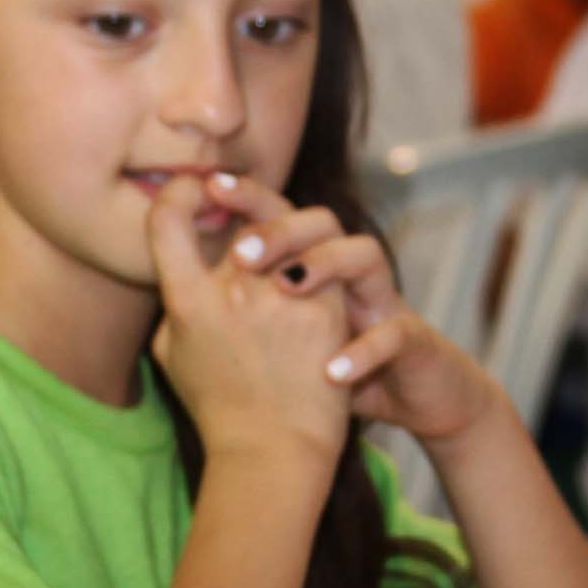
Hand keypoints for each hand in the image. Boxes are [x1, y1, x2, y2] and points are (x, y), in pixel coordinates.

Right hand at [145, 173, 354, 470]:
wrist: (274, 451)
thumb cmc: (220, 407)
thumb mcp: (172, 355)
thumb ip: (175, 303)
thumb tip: (181, 262)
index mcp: (186, 302)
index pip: (168, 219)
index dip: (180, 192)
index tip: (196, 191)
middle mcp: (232, 292)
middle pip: (242, 213)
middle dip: (245, 199)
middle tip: (242, 199)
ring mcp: (282, 298)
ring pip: (292, 229)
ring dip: (289, 231)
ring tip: (287, 242)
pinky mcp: (327, 308)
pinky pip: (327, 261)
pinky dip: (322, 265)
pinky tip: (320, 279)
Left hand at [224, 183, 502, 442]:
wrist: (412, 400)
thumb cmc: (335, 368)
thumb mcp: (283, 341)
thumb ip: (239, 316)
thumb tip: (174, 304)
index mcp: (312, 269)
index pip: (277, 216)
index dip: (245, 196)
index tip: (207, 188)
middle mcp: (347, 275)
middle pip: (318, 223)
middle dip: (278, 228)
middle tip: (240, 255)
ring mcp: (383, 302)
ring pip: (363, 255)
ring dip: (325, 265)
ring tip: (288, 288)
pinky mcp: (413, 342)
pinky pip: (394, 335)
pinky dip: (364, 353)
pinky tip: (331, 373)